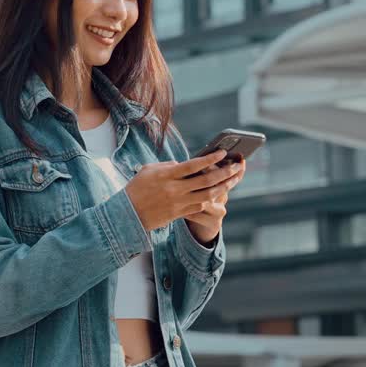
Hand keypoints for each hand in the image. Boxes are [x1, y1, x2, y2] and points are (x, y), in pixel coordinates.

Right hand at [124, 151, 241, 231]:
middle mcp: (175, 189)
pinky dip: (211, 198)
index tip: (223, 153)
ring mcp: (179, 202)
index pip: (193, 165)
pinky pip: (201, 205)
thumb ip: (168, 165)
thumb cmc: (137, 188)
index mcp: (167, 175)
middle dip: (225, 172)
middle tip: (237, 166)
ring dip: (224, 186)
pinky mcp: (180, 213)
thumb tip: (184, 163)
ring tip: (234, 179)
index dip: (210, 158)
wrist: (128, 214)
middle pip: (206, 180)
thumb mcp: (149, 170)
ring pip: (208, 194)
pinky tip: (219, 193)